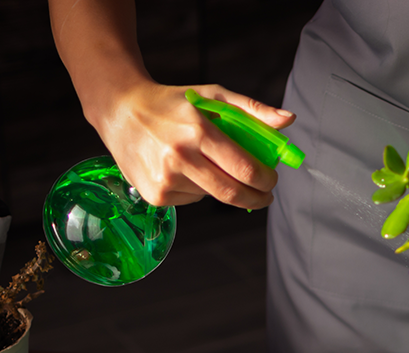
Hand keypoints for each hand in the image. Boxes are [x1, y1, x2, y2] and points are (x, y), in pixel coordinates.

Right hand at [87, 82, 296, 208]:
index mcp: (198, 132)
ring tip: (207, 164)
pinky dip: (198, 189)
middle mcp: (179, 158)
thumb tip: (288, 120)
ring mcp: (165, 179)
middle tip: (264, 196)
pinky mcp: (155, 195)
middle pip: (232, 193)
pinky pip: (192, 200)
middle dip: (256, 198)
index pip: (244, 168)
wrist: (120, 111)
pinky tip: (183, 170)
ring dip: (222, 187)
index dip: (265, 180)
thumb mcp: (212, 96)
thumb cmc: (173, 104)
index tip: (272, 180)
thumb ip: (252, 110)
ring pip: (212, 196)